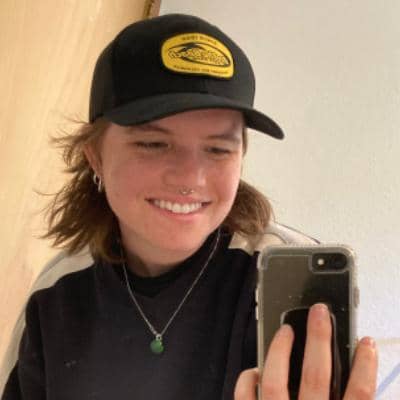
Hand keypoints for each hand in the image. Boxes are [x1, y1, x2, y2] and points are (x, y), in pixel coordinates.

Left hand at [234, 303, 377, 398]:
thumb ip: (345, 398)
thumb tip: (350, 378)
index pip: (360, 396)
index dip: (366, 366)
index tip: (367, 342)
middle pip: (315, 375)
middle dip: (318, 338)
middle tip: (319, 311)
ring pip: (275, 381)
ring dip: (280, 350)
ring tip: (286, 330)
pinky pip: (246, 397)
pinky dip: (248, 380)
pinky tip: (254, 370)